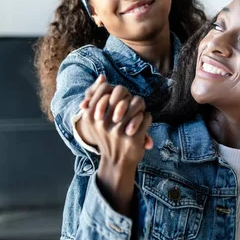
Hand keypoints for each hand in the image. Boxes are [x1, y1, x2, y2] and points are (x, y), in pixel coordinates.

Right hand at [80, 77, 153, 215]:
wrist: (116, 163)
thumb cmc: (107, 136)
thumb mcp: (97, 118)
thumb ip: (98, 96)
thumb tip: (102, 76)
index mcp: (93, 116)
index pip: (108, 90)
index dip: (117, 93)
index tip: (119, 102)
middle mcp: (104, 123)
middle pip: (125, 95)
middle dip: (129, 99)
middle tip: (130, 105)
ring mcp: (119, 131)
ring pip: (138, 103)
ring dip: (139, 108)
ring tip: (137, 114)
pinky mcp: (133, 138)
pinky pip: (147, 117)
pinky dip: (146, 119)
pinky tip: (142, 125)